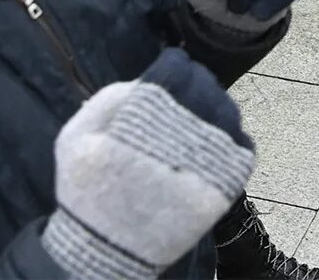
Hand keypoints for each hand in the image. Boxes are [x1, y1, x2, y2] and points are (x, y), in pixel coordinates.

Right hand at [42, 49, 255, 279]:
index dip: (173, 67)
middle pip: (206, 86)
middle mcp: (181, 132)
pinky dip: (232, 140)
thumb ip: (109, 97)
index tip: (170, 74)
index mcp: (144, 115)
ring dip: (216, 110)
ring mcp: (208, 161)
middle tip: (186, 95)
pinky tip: (213, 146)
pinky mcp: (225, 187)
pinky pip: (243, 147)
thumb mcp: (75, 136)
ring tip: (199, 121)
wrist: (105, 253)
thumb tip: (146, 78)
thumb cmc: (86, 191)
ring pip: (228, 113)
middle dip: (196, 84)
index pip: (177, 67)